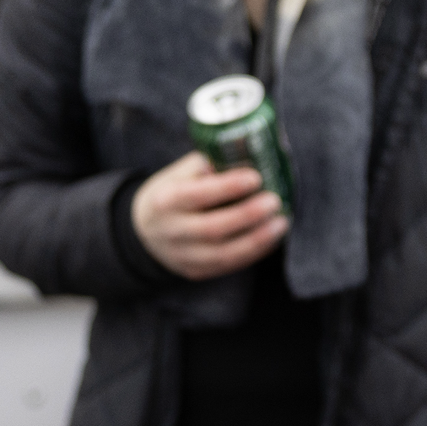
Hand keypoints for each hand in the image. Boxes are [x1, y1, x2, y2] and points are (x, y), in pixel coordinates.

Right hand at [132, 151, 287, 279]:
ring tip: (282, 222)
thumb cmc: (172, 193)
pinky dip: (253, 253)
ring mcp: (182, 256)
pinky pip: (227, 265)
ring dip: (257, 240)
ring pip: (223, 254)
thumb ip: (208, 164)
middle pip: (212, 229)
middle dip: (248, 216)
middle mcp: (171, 231)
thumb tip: (249, 154)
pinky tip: (272, 238)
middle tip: (274, 201)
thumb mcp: (178, 173)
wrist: (145, 230)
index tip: (256, 177)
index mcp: (166, 200)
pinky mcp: (195, 271)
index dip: (228, 187)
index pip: (197, 195)